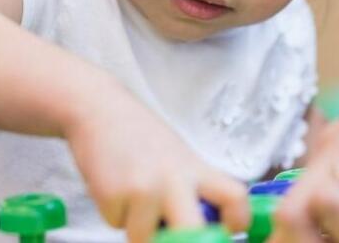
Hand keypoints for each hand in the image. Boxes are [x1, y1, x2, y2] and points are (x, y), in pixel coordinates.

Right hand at [65, 91, 249, 241]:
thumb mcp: (179, 158)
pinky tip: (114, 188)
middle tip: (172, 234)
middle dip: (183, 241)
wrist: (100, 110)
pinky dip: (115, 215)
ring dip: (138, 227)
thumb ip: (194, 189)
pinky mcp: (112, 195)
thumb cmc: (141, 137)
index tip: (230, 229)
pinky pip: (117, 225)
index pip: (234, 197)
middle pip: (192, 232)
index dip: (238, 219)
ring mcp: (143, 188)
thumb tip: (204, 226)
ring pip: (145, 238)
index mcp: (196, 168)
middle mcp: (174, 179)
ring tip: (134, 199)